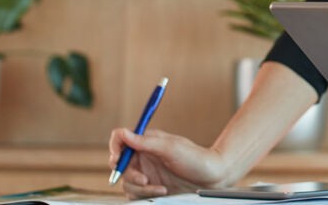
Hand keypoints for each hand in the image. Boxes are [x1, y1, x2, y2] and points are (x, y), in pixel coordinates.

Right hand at [107, 127, 227, 197]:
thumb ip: (145, 142)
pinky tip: (162, 191)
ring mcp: (146, 172)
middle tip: (143, 179)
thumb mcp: (171, 148)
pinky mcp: (150, 188)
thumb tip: (123, 133)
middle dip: (128, 174)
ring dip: (140, 187)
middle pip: (119, 164)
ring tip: (159, 188)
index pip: (120, 140)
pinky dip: (145, 195)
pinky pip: (135, 194)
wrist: (212, 178)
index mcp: (146, 141)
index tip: (118, 158)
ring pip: (126, 182)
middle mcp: (143, 156)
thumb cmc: (195, 159)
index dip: (115, 148)